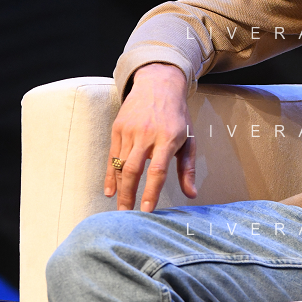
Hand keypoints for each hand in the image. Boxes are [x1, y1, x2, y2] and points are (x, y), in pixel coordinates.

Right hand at [104, 63, 195, 210]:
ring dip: (120, 188)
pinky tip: (110, 190)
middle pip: (134, 170)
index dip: (151, 192)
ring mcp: (130, 131)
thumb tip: (191, 194)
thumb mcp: (189, 139)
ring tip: (121, 207)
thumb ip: (188, 169)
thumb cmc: (177, 116)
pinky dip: (111, 175)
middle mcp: (146, 135)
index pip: (158, 171)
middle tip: (127, 216)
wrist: (158, 85)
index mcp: (167, 139)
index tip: (147, 211)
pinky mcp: (118, 128)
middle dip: (129, 195)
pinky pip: (112, 156)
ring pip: (121, 165)